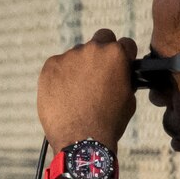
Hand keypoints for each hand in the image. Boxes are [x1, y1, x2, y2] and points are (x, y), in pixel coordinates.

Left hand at [39, 29, 136, 148]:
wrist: (81, 140)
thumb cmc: (109, 122)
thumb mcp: (129, 100)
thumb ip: (124, 79)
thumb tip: (120, 75)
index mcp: (115, 55)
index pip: (125, 44)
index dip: (125, 56)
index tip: (121, 66)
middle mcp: (92, 49)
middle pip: (101, 38)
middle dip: (103, 51)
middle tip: (100, 73)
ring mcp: (68, 56)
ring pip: (78, 54)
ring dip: (80, 66)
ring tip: (79, 92)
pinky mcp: (50, 66)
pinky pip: (59, 65)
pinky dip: (62, 76)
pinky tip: (65, 94)